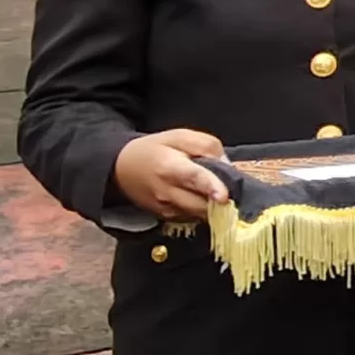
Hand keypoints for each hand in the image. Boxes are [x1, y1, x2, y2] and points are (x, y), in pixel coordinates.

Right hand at [113, 128, 228, 221]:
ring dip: (213, 206)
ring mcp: (166, 209)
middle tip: (232, 189)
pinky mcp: (168, 218)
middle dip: (220, 200)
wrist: (122, 169)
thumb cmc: (155, 149)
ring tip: (215, 190)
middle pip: (201, 203)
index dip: (210, 187)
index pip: (193, 178)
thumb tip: (226, 164)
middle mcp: (167, 192)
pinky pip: (194, 217)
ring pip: (200, 214)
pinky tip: (201, 197)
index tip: (224, 196)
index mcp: (170, 167)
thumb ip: (206, 146)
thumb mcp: (180, 136)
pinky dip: (203, 209)